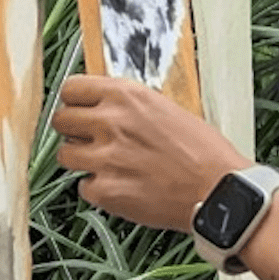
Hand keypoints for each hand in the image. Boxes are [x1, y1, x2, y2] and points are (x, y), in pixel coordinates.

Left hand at [52, 75, 249, 230]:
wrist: (217, 190)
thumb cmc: (203, 152)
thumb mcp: (166, 109)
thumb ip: (130, 106)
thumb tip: (105, 107)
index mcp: (127, 96)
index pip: (71, 88)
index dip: (75, 101)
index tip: (80, 109)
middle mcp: (111, 122)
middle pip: (60, 120)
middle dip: (73, 130)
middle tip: (90, 139)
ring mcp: (104, 158)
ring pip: (65, 155)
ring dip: (81, 160)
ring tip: (108, 165)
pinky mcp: (105, 191)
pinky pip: (83, 187)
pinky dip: (98, 189)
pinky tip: (122, 185)